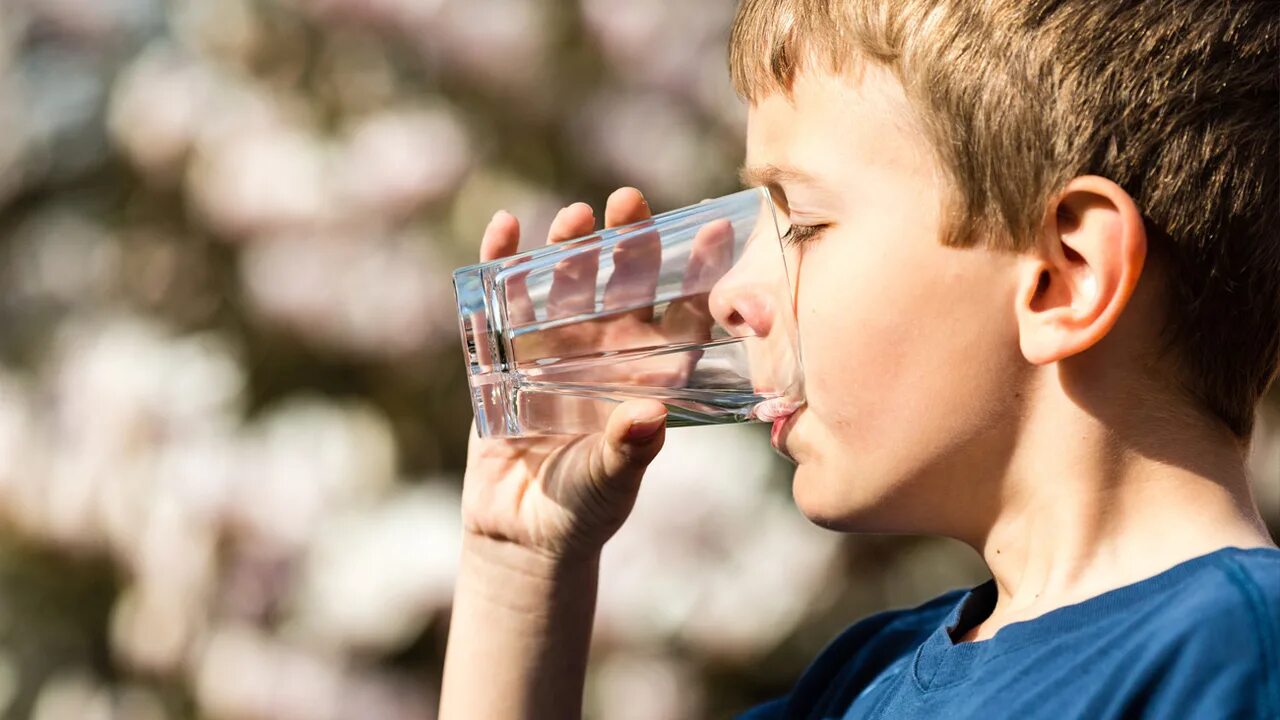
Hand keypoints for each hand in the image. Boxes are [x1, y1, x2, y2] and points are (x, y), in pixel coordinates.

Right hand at [461, 188, 681, 559]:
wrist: (523, 531)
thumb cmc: (583, 508)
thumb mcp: (609, 483)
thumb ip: (627, 452)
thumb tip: (648, 417)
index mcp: (647, 375)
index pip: (681, 317)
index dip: (699, 276)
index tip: (717, 231)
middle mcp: (606, 352)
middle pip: (620, 286)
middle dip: (626, 243)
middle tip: (630, 201)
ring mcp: (554, 350)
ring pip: (564, 286)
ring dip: (569, 249)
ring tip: (575, 215)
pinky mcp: (504, 357)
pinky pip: (501, 305)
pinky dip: (499, 265)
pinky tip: (506, 227)